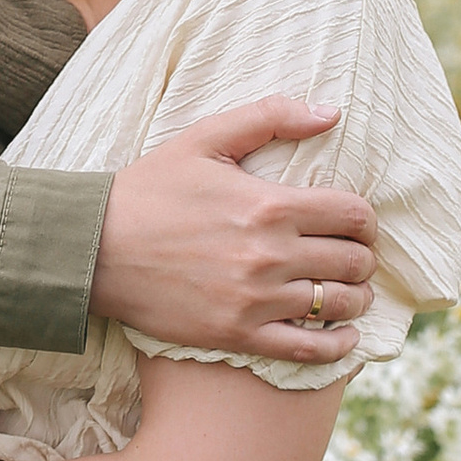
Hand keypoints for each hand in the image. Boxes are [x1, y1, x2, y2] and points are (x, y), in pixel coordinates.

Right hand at [88, 101, 377, 364]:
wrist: (95, 249)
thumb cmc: (149, 190)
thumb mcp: (205, 138)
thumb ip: (270, 117)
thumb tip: (331, 112)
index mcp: (269, 205)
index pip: (354, 215)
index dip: (365, 220)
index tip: (356, 223)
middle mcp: (269, 255)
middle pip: (354, 261)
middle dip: (362, 257)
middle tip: (351, 256)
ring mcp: (255, 300)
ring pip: (337, 305)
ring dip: (355, 298)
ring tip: (347, 292)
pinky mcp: (237, 335)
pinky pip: (308, 349)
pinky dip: (336, 345)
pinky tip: (341, 335)